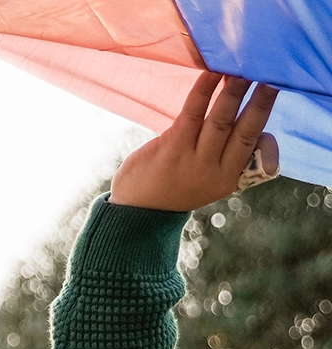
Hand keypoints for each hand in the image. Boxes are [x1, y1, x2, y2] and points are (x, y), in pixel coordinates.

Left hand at [111, 73, 278, 210]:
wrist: (136, 212)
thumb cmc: (177, 185)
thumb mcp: (210, 180)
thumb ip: (231, 155)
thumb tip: (252, 119)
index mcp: (231, 178)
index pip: (260, 150)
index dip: (271, 129)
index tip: (278, 107)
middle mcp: (215, 170)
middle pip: (245, 131)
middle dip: (260, 102)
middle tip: (271, 75)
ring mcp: (194, 160)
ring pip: (221, 120)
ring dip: (233, 92)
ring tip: (242, 69)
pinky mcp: (172, 148)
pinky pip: (193, 113)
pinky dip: (204, 91)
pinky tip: (211, 73)